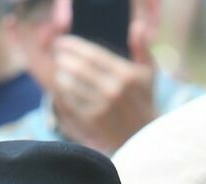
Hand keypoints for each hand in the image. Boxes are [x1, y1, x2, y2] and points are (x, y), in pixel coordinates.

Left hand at [50, 28, 156, 152]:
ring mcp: (102, 107)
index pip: (93, 55)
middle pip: (79, 69)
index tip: (61, 42)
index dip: (73, 46)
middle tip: (57, 54)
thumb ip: (141, 47)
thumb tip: (136, 25)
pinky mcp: (93, 121)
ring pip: (72, 86)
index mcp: (125, 75)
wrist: (143, 135)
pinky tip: (62, 86)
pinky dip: (64, 92)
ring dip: (61, 75)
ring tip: (59, 69)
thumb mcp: (148, 72)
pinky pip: (71, 102)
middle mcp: (113, 90)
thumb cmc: (144, 99)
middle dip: (63, 58)